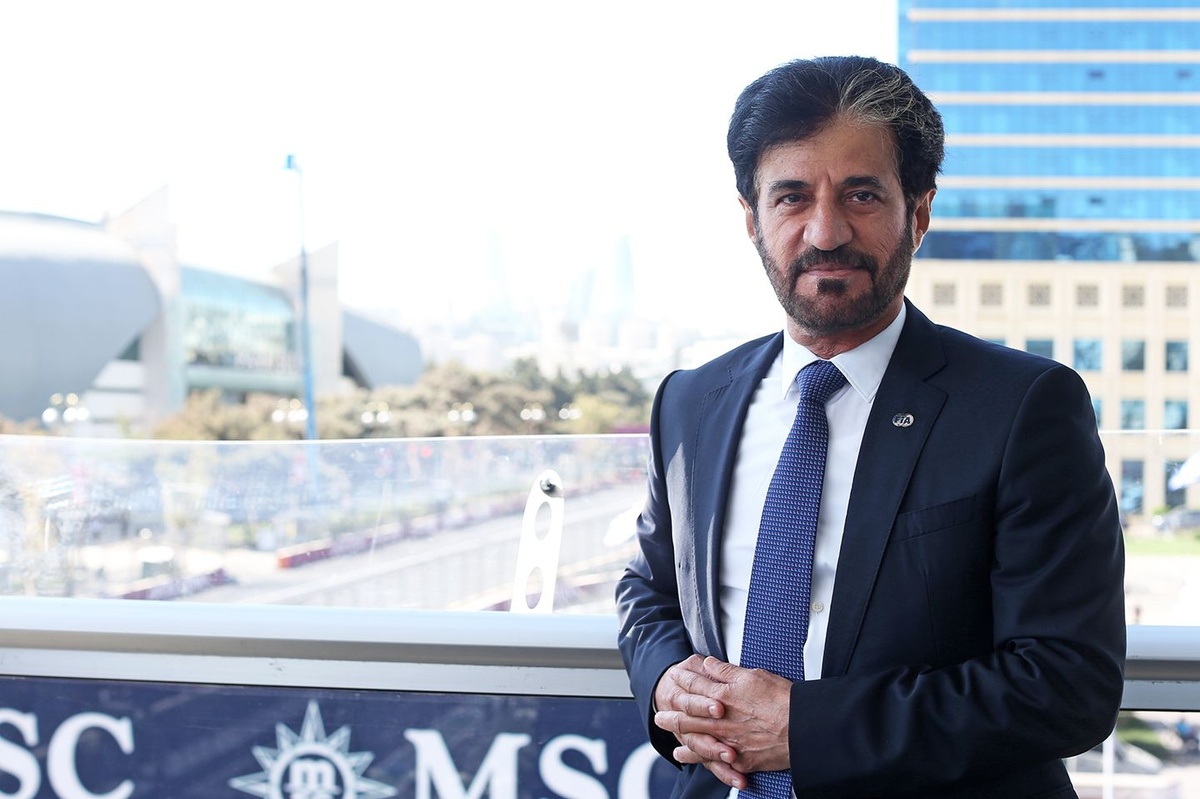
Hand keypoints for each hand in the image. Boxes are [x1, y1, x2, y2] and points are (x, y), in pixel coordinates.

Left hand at [655, 657, 792, 779]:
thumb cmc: (784, 701)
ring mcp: (728, 740)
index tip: (674, 676)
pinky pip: (710, 759)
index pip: (696, 685)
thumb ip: (728, 672)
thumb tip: (709, 664)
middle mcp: (722, 719)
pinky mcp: (739, 758)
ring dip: (676, 730)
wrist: (803, 728)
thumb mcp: (754, 676)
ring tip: (664, 727)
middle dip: (672, 709)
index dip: (682, 679)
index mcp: (725, 695)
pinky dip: (694, 756)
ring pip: (694, 735)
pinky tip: (683, 754)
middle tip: (660, 709)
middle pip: (688, 712)